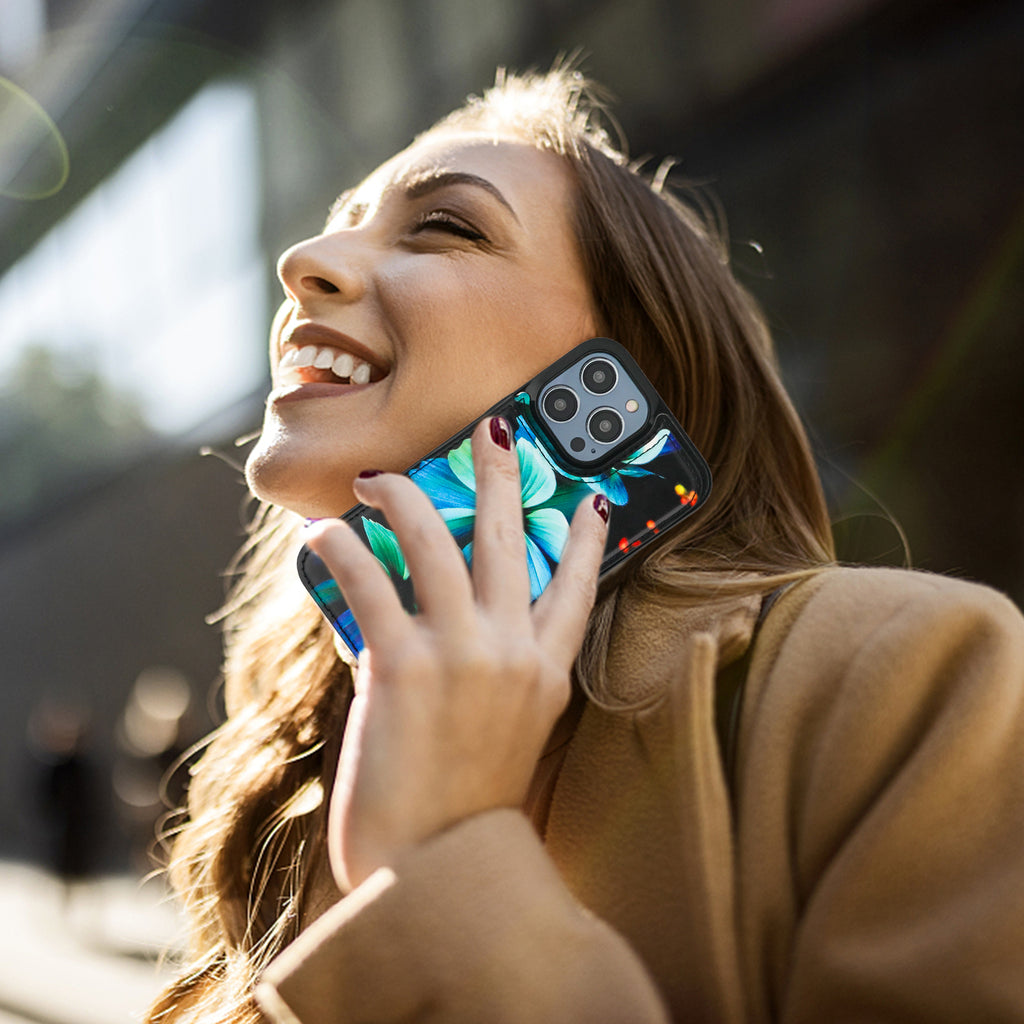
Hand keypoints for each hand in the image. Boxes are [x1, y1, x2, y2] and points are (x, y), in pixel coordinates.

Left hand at [304, 416, 609, 890]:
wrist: (435, 873)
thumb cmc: (463, 808)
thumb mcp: (506, 734)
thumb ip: (496, 674)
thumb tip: (444, 618)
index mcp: (546, 673)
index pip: (579, 586)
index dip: (586, 536)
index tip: (591, 497)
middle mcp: (514, 654)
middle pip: (510, 538)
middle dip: (502, 472)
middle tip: (494, 426)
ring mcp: (463, 655)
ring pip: (438, 540)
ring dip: (404, 495)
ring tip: (376, 478)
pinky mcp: (404, 665)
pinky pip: (370, 579)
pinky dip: (342, 549)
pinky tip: (323, 534)